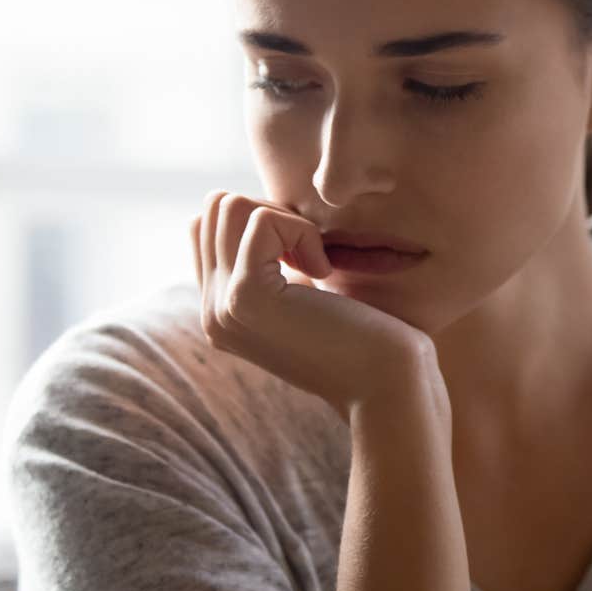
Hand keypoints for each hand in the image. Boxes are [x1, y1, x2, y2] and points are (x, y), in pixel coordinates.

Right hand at [190, 191, 440, 417]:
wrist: (385, 385)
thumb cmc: (364, 337)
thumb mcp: (305, 297)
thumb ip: (271, 266)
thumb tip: (255, 210)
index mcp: (221, 311)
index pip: (206, 227)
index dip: (262, 220)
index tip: (303, 255)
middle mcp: (210, 312)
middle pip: (214, 209)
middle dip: (272, 212)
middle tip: (312, 254)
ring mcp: (221, 306)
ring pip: (227, 205)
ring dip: (285, 220)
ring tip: (316, 262)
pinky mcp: (247, 296)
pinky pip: (260, 220)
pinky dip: (301, 231)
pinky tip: (324, 271)